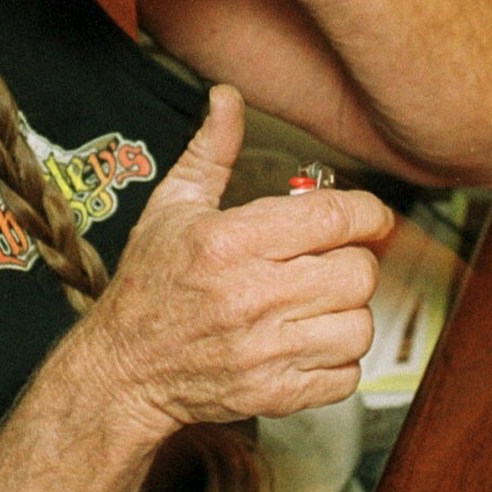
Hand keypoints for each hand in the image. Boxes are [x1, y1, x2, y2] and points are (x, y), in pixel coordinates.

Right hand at [51, 85, 395, 437]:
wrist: (122, 370)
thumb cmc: (149, 285)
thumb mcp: (172, 207)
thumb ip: (212, 151)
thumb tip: (228, 96)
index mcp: (231, 241)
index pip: (335, 218)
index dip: (367, 213)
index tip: (368, 218)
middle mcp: (251, 296)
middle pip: (358, 272)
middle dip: (351, 261)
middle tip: (328, 262)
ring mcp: (264, 351)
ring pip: (359, 325)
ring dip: (347, 312)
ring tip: (317, 304)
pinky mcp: (274, 394)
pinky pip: (346, 376)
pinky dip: (338, 361)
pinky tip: (309, 342)